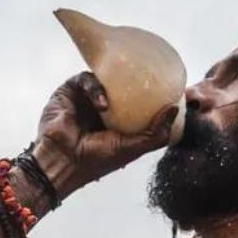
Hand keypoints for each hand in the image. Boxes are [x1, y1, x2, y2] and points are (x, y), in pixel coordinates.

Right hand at [33, 72, 178, 196]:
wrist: (62, 162)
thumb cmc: (97, 160)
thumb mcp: (134, 148)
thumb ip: (157, 133)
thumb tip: (175, 109)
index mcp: (118, 120)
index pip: (137, 101)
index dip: (150, 95)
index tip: (167, 87)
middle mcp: (102, 107)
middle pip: (122, 84)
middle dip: (135, 79)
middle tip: (149, 75)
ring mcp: (85, 97)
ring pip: (105, 78)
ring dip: (113, 88)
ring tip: (112, 105)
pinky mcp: (69, 90)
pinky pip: (86, 79)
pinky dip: (95, 89)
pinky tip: (102, 104)